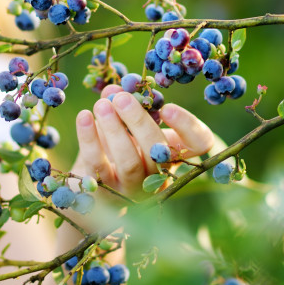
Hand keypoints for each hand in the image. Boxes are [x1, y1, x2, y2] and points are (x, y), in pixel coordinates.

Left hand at [71, 84, 214, 195]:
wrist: (87, 185)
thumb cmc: (113, 146)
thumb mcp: (124, 123)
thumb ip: (123, 103)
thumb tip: (115, 90)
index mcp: (172, 153)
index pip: (199, 143)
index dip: (189, 126)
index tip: (167, 108)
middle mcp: (159, 175)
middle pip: (160, 152)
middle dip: (140, 121)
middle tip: (123, 99)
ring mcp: (133, 189)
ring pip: (130, 162)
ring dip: (115, 130)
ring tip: (102, 105)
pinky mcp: (105, 194)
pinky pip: (98, 165)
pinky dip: (90, 139)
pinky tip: (84, 117)